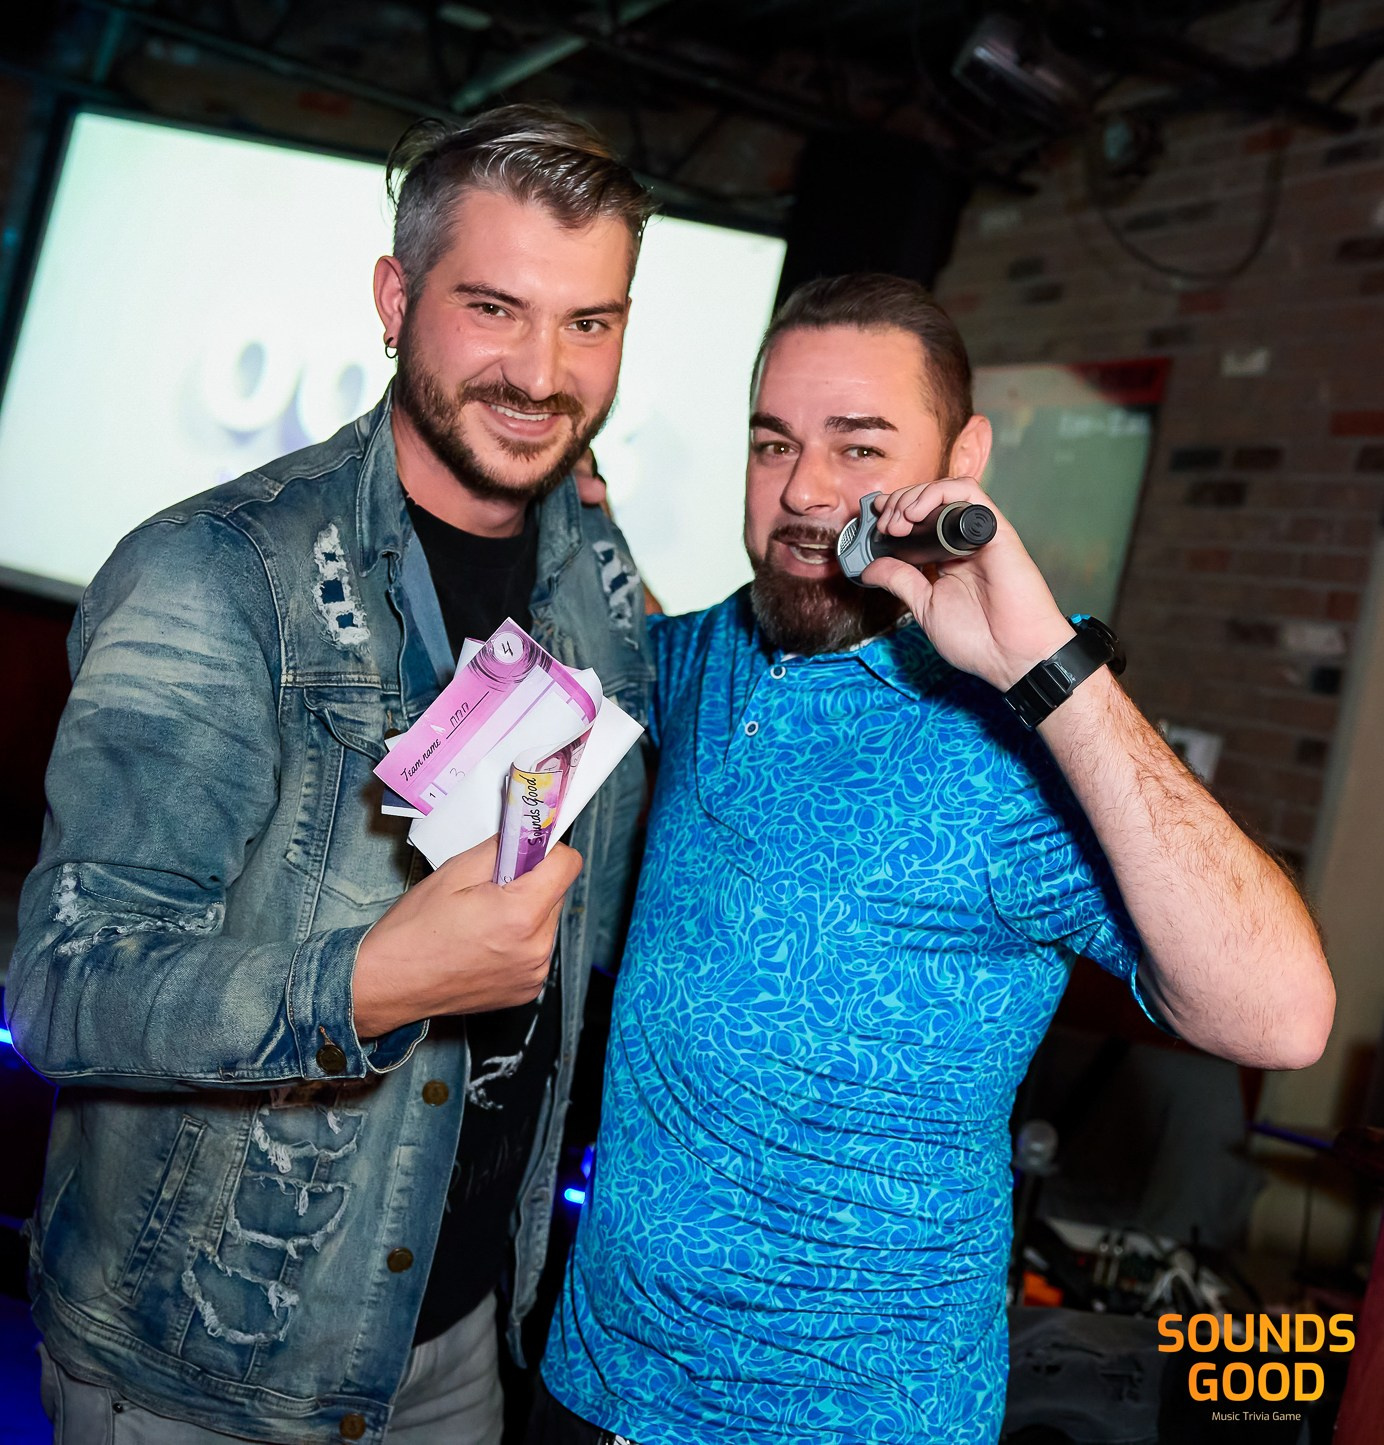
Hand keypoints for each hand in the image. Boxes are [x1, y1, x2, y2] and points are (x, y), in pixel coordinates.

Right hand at [352, 835, 582, 1037]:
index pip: (568, 864)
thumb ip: (501, 847)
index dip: (545, 850)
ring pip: (547, 921)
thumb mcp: (454, 872)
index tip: (525, 851)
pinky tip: (486, 942)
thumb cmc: (414, 932)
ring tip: (484, 919)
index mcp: (521, 915)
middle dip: (530, 882)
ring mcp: (534, 973)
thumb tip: (527, 832)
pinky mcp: (528, 989)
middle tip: (490, 888)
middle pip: (557, 892)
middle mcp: (535, 948)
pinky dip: (519, 940)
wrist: (390, 984)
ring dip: (526, 913)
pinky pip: (537, 949)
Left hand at [859, 477, 1075, 689]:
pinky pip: (969, 493)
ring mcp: (978, 534)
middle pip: (928, 501)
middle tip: (885, 525)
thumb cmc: (978, 638)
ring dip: (915, 497)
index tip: (874, 523)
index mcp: (947, 559)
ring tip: (898, 520)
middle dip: (898, 504)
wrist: (1011, 655)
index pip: (918, 521)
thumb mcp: (925, 606)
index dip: (894, 514)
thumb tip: (869, 567)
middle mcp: (962, 542)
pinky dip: (938, 493)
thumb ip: (900, 581)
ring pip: (946, 491)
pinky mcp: (994, 529)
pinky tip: (917, 513)